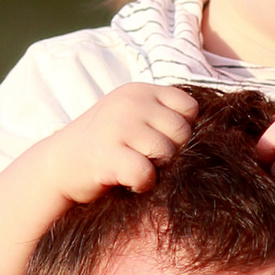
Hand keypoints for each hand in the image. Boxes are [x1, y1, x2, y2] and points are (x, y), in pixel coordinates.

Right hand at [45, 84, 198, 203]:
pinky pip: (145, 172)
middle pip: (183, 132)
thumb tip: (216, 135)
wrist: (58, 165)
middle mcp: (130, 102)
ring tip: (137, 170)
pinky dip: (142, 184)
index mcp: (140, 91)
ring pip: (167, 153)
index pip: (190, 107)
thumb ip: (164, 117)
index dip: (183, 131)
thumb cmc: (106, 146)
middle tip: (149, 161)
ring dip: (157, 170)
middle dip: (172, 153)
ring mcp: (118, 126)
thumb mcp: (133, 118)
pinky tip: (129, 182)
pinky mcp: (107, 154)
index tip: (161, 143)